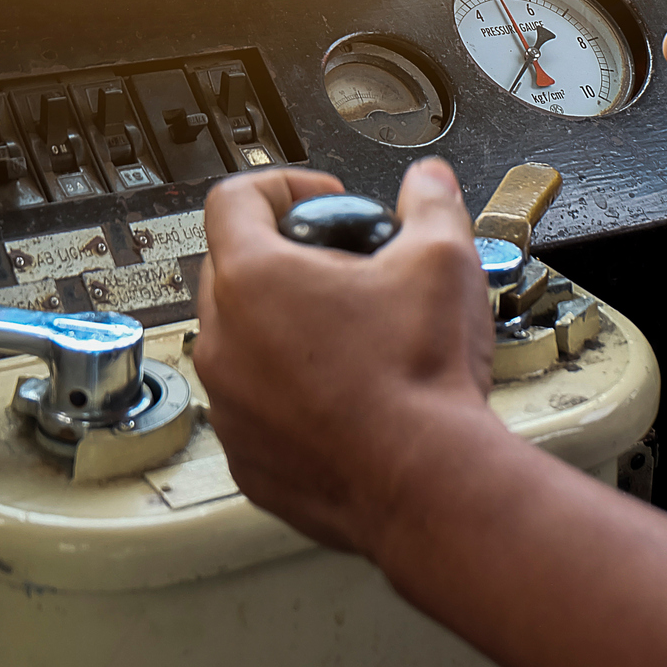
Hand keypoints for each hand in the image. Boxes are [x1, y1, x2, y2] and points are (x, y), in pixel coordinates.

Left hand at [194, 159, 505, 555]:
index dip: (284, 186)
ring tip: (351, 338)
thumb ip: (430, 203)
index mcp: (254, 280)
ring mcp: (229, 407)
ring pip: (239, 344)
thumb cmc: (421, 378)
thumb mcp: (442, 259)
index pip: (234, 199)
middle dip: (286, 258)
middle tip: (345, 271)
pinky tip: (347, 397)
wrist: (428, 484)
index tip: (323, 200)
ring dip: (283, 331)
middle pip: (231, 269)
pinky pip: (255, 408)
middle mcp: (224, 343)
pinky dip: (289, 395)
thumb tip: (428, 182)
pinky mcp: (247, 459)